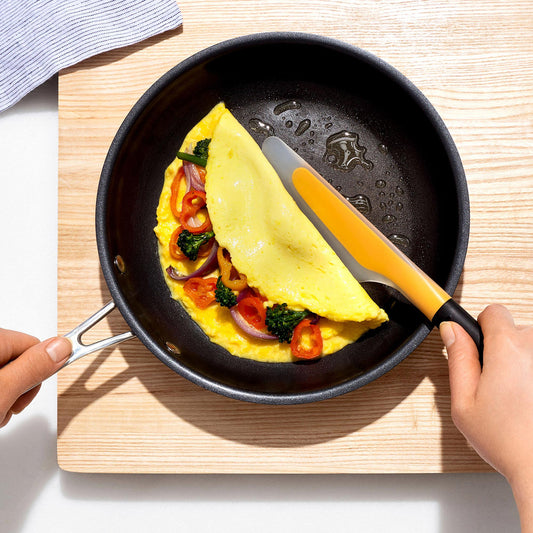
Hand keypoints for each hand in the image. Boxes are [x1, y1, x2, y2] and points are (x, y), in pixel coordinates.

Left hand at [0, 329, 71, 427]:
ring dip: (7, 395)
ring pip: (9, 372)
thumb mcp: (2, 390)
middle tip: (6, 404)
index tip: (27, 389)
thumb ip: (33, 367)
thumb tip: (63, 347)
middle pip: (22, 359)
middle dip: (20, 386)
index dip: (36, 371)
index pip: (35, 345)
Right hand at [440, 304, 532, 530]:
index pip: (493, 312)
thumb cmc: (509, 442)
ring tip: (518, 395)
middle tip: (496, 382)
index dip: (480, 327)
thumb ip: (458, 359)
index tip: (479, 344)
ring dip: (524, 363)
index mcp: (508, 350)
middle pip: (515, 330)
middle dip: (503, 350)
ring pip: (531, 349)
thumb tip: (451, 331)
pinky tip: (531, 399)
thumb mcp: (464, 402)